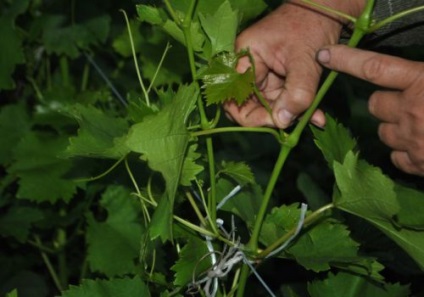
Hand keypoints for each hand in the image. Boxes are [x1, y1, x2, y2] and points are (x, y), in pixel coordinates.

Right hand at [224, 1, 363, 127]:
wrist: (329, 9)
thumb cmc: (312, 25)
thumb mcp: (305, 61)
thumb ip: (296, 93)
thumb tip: (282, 122)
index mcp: (245, 58)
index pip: (235, 98)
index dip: (252, 117)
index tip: (278, 123)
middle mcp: (249, 67)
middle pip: (251, 105)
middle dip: (275, 117)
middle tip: (295, 123)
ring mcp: (263, 73)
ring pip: (270, 105)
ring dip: (292, 114)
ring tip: (315, 117)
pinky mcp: (278, 77)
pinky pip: (283, 99)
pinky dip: (298, 108)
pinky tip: (316, 115)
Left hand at [317, 45, 423, 175]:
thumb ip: (423, 75)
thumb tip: (414, 73)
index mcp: (423, 83)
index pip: (375, 67)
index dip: (347, 60)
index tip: (325, 55)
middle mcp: (411, 111)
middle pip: (375, 105)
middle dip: (385, 103)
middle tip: (407, 102)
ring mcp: (413, 140)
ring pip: (383, 132)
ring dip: (394, 127)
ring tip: (418, 125)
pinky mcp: (419, 164)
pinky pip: (396, 156)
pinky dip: (405, 152)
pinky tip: (421, 147)